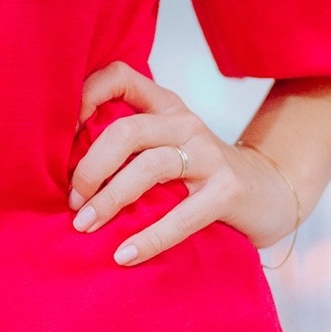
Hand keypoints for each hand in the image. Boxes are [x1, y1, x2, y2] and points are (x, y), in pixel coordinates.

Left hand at [67, 61, 301, 266]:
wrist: (269, 190)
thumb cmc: (200, 171)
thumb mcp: (166, 144)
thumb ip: (129, 143)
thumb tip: (64, 167)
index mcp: (165, 105)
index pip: (119, 77)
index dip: (85, 97)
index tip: (61, 136)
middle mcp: (185, 123)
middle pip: (126, 130)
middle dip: (91, 167)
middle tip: (72, 199)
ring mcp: (208, 155)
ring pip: (148, 167)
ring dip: (110, 199)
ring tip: (85, 226)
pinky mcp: (227, 191)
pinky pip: (181, 215)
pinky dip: (148, 238)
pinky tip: (123, 254)